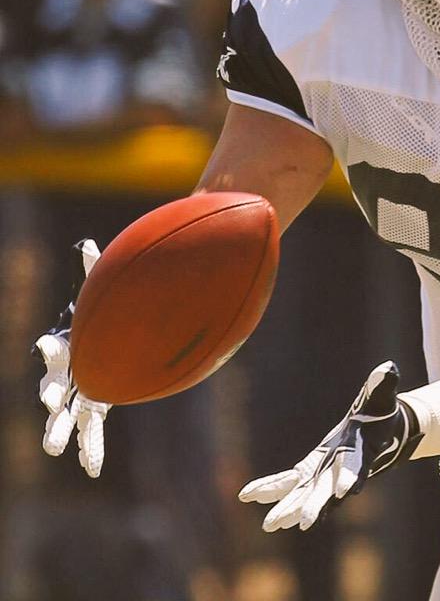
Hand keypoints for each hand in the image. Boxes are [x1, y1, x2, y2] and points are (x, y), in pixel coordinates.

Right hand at [33, 239, 110, 477]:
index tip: (51, 345)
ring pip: (67, 416)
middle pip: (52, 388)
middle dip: (50, 397)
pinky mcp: (95, 407)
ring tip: (53, 449)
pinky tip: (92, 470)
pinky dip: (92, 449)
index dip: (51, 349)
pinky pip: (92, 431)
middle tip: (49, 406)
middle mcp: (66, 375)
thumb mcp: (95, 294)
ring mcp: (79, 394)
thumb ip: (92, 271)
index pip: (53, 349)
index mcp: (64, 349)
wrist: (112, 342)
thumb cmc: (99, 317)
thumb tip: (89, 247)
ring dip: (61, 431)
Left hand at [239, 361, 421, 531]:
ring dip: (288, 508)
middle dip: (315, 506)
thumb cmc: (380, 413)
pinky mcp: (310, 471)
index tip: (347, 491)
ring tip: (270, 524)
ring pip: (303, 495)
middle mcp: (341, 471)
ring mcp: (324, 474)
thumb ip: (383, 385)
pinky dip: (270, 487)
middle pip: (327, 492)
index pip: (356, 468)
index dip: (351, 477)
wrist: (375, 431)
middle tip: (304, 523)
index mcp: (361, 454)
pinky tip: (249, 494)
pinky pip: (287, 481)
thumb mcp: (382, 398)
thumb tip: (388, 368)